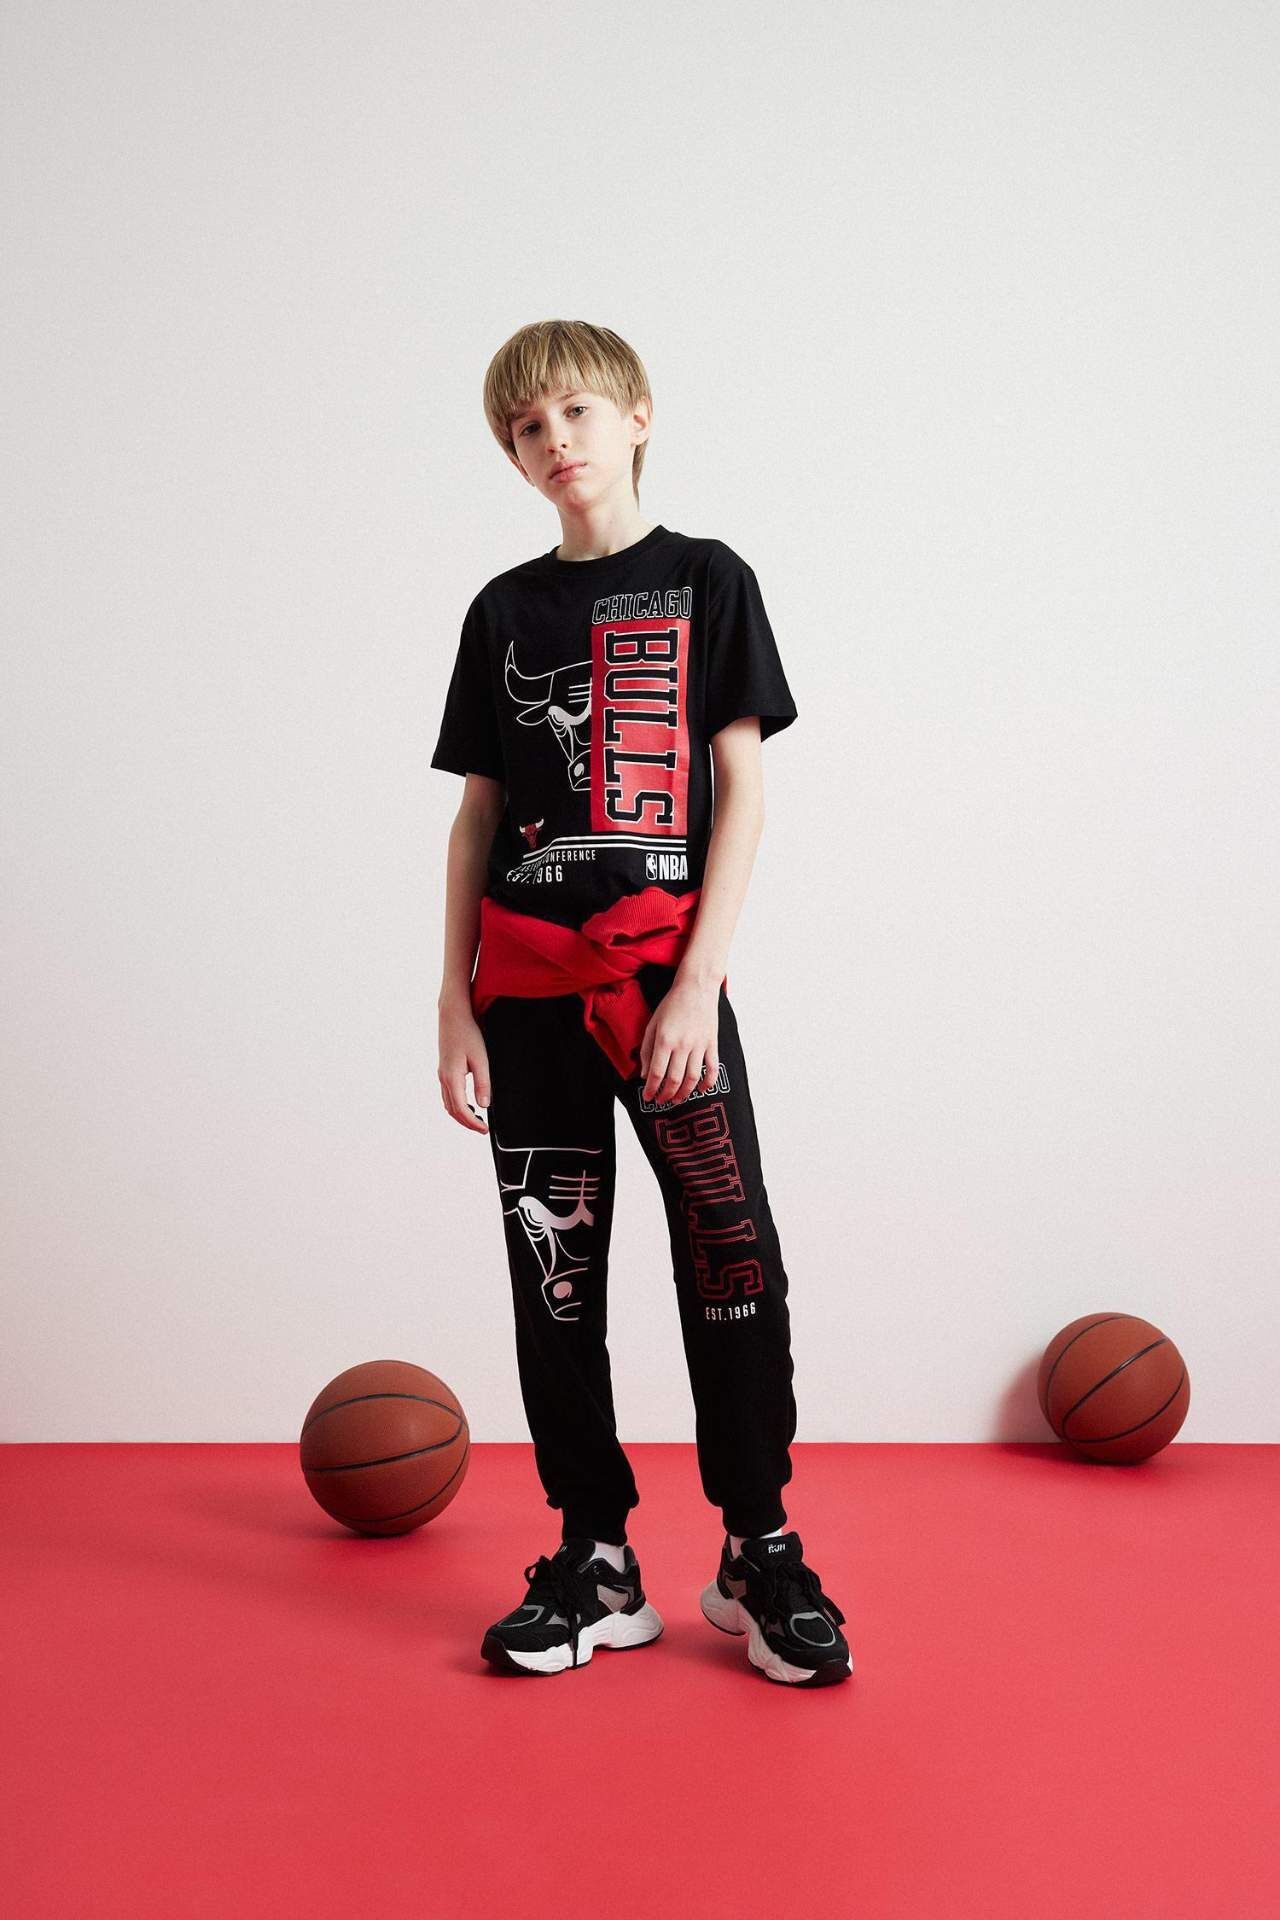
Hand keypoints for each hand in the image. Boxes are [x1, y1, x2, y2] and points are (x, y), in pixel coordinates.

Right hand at [437, 997, 490, 1133]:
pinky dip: (456, 1105)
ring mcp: (442, 1074)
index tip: (485, 1129)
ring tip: (477, 1119)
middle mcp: (444, 1078)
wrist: (453, 1015)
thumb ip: (482, 1083)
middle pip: (452, 1110)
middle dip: (466, 1123)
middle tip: (482, 1129)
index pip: (461, 1109)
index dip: (473, 1123)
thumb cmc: (468, 1034)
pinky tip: (468, 1104)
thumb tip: (484, 1105)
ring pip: (448, 1104)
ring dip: (461, 1115)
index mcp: (452, 1077)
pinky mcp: (444, 1070)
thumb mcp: (480, 1059)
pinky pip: (448, 1094)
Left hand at [639, 976, 720, 1104]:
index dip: (651, 1090)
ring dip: (684, 1093)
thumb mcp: (652, 1024)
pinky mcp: (712, 1043)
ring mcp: (699, 1045)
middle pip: (674, 1080)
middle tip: (661, 1101)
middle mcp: (682, 1045)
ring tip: (676, 1099)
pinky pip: (712, 1068)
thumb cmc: (672, 1004)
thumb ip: (647, 1050)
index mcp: (665, 1040)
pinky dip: (708, 1082)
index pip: (656, 1074)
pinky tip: (701, 1090)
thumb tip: (645, 1074)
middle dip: (666, 1095)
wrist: (696, 987)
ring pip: (692, 1078)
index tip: (648, 1097)